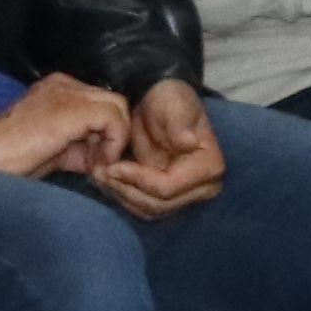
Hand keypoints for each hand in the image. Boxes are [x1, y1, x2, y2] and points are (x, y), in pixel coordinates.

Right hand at [0, 74, 132, 183]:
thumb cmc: (12, 156)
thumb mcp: (54, 150)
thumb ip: (78, 147)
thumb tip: (103, 159)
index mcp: (59, 89)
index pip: (100, 104)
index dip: (104, 135)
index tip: (91, 162)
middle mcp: (67, 84)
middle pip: (114, 102)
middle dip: (113, 136)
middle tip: (96, 164)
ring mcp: (71, 92)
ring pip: (118, 107)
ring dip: (114, 141)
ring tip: (94, 165)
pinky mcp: (76, 108)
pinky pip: (114, 119)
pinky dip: (113, 144)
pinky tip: (95, 163)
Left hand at [101, 80, 229, 218]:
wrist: (159, 103)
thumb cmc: (169, 100)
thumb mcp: (174, 105)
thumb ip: (179, 124)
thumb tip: (189, 142)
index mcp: (209, 166)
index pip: (169, 186)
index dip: (139, 179)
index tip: (113, 165)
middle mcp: (203, 187)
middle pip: (159, 204)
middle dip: (127, 190)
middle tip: (100, 173)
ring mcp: (186, 195)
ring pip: (149, 210)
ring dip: (122, 196)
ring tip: (100, 176)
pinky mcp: (169, 198)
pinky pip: (143, 207)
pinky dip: (123, 197)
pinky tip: (108, 181)